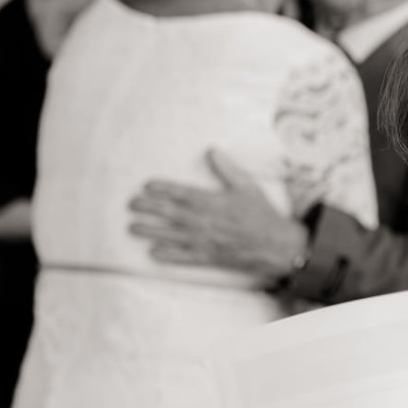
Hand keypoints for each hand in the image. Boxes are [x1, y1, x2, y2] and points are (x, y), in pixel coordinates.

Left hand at [127, 148, 308, 282]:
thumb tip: (212, 151)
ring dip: (150, 231)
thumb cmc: (261, 214)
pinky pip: (183, 256)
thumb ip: (227, 169)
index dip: (162, 189)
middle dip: (148, 208)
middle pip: (170, 213)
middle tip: (131, 205)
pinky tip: (153, 252)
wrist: (276, 245)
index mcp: (212, 202)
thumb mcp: (247, 186)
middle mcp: (204, 221)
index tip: (146, 185)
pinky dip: (167, 255)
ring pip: (171, 235)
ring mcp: (204, 240)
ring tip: (132, 227)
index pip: (181, 193)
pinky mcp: (208, 256)